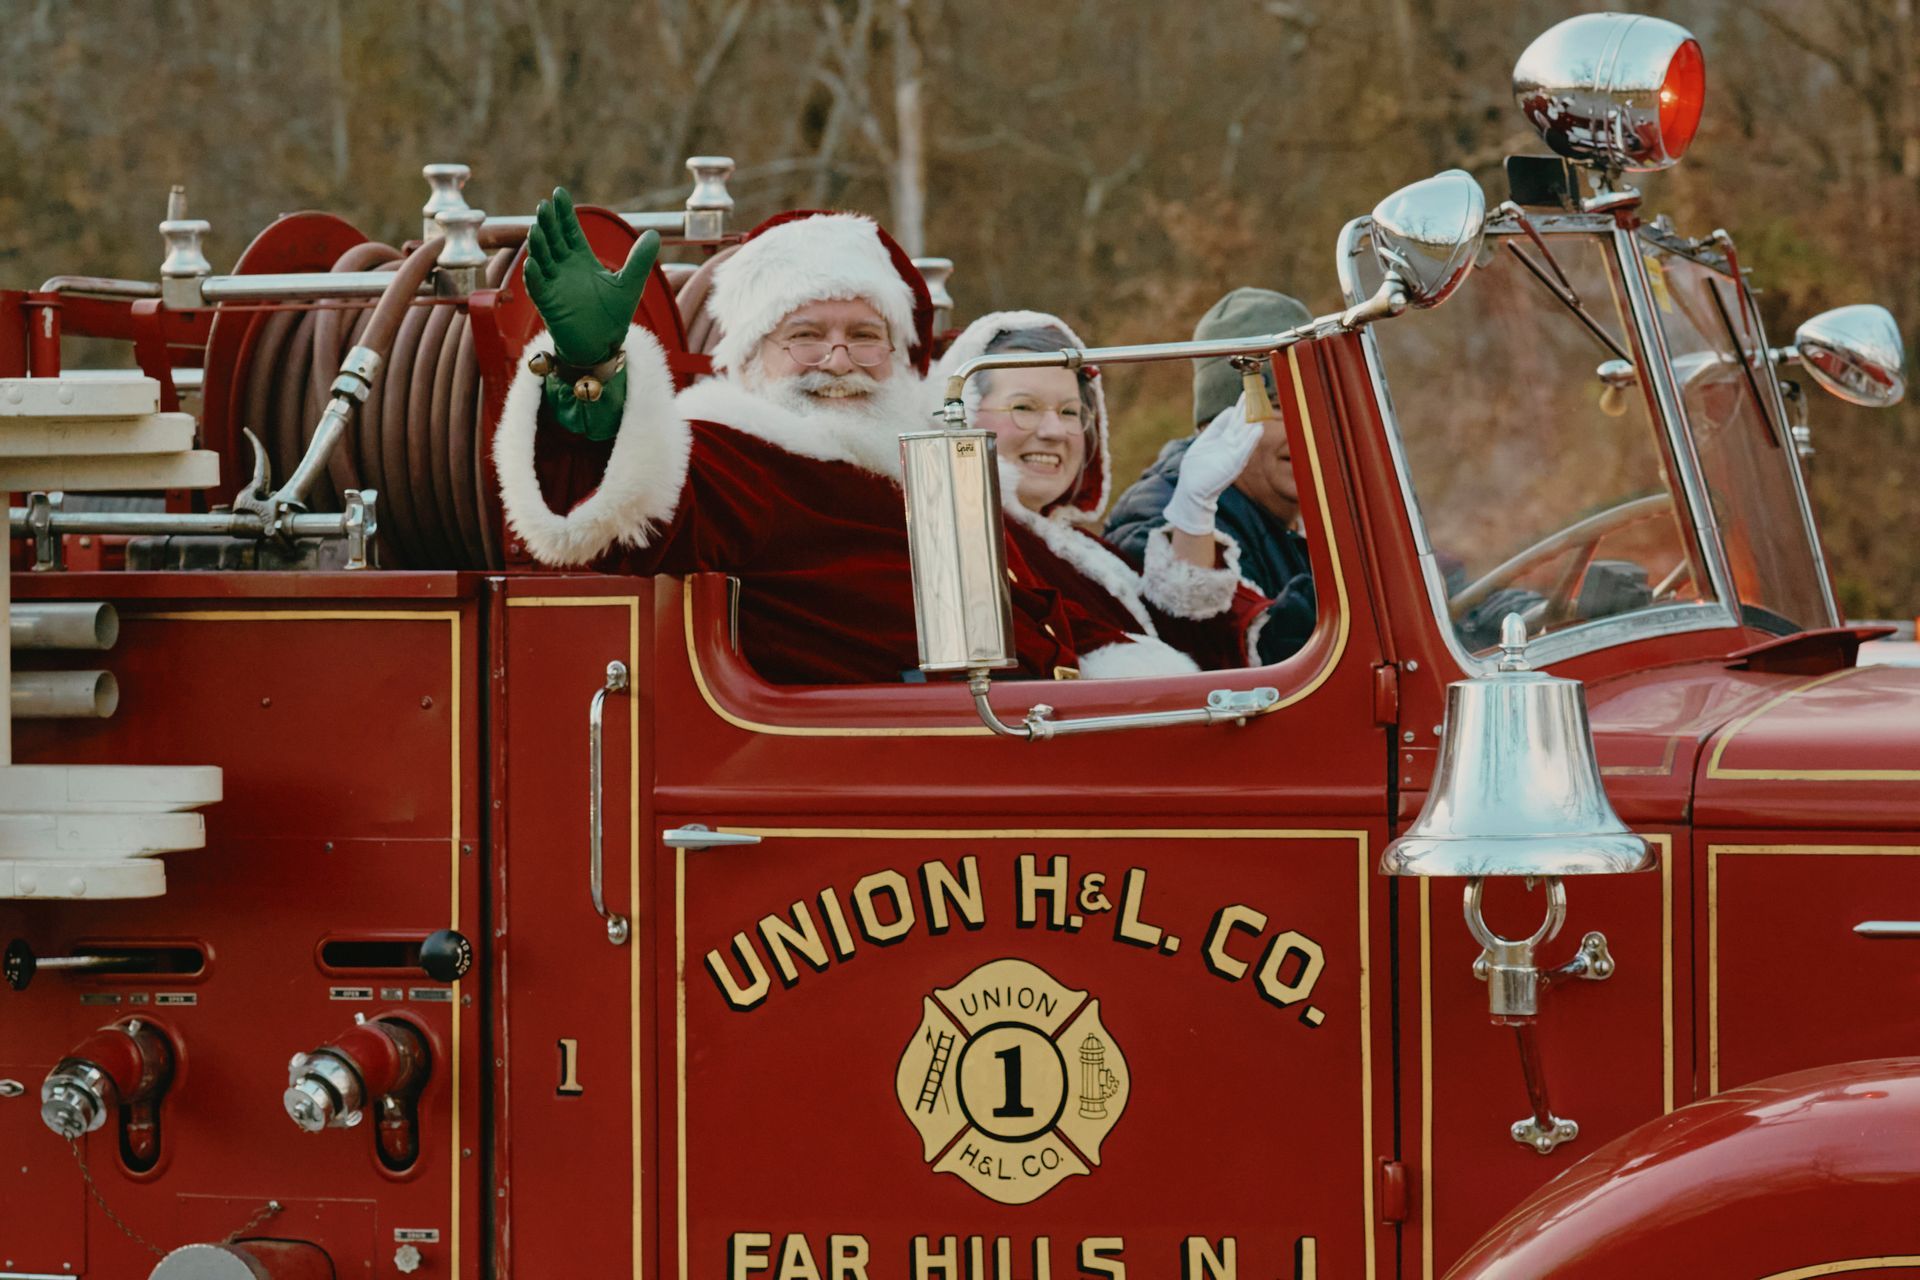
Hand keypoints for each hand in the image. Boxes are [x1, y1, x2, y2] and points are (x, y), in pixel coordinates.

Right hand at [524, 188, 659, 366]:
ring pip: (542, 259)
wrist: (602, 344)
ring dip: (538, 245)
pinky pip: (537, 287)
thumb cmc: (613, 314)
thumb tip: (655, 233)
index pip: (570, 230)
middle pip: (553, 239)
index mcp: (582, 259)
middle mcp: (564, 268)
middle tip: (545, 205)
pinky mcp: (548, 303)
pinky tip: (532, 264)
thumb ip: (640, 259)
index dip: (564, 213)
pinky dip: (533, 276)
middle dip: (549, 223)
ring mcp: (553, 284)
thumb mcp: (630, 283)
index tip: (558, 193)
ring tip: (536, 228)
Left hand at [1163, 394, 1262, 535]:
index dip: (1241, 405)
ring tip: (1261, 407)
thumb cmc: (1196, 469)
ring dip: (1254, 421)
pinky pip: (1245, 450)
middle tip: (1258, 392)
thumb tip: (1229, 410)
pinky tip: (1258, 429)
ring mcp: (1233, 454)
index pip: (1235, 417)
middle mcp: (1231, 445)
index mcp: (1223, 438)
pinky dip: (1252, 440)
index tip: (1247, 392)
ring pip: (1246, 434)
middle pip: (1243, 422)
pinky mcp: (1234, 465)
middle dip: (1250, 408)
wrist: (1192, 491)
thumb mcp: (1205, 441)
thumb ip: (1217, 427)